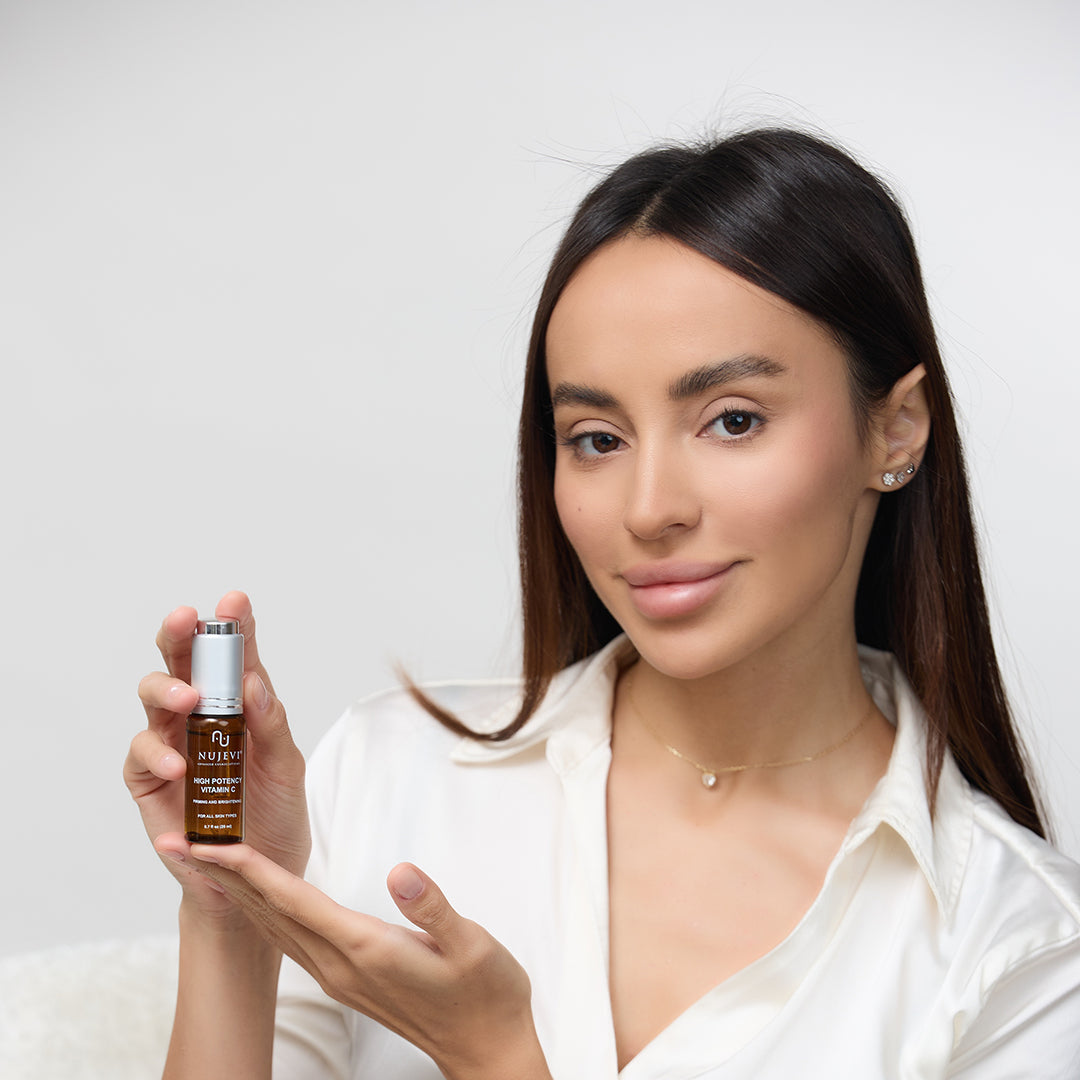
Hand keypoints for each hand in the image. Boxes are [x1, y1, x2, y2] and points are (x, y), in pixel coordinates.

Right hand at [124, 592, 310, 916]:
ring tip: (190, 699)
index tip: (235, 600)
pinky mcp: (149, 779)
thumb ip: (271, 724)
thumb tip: (254, 681)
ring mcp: (172, 743)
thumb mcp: (287, 768)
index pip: (236, 656)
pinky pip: (142, 755)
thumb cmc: (275, 817)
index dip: (234, 624)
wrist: (254, 880)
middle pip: (182, 662)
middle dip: (180, 635)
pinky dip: (158, 754)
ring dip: (167, 689)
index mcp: (241, 704)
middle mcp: (202, 715)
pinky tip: (181, 765)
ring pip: (153, 696)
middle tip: (186, 618)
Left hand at [187, 845, 552, 1079]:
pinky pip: (291, 939)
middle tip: (179, 843)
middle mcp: (340, 965)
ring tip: (205, 863)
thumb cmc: (485, 993)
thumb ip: (433, 909)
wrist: (486, 1049)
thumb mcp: (473, 945)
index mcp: (365, 949)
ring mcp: (340, 976)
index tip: (210, 844)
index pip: (294, 900)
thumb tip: (401, 872)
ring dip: (236, 893)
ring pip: (274, 927)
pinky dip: (264, 911)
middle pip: (269, 913)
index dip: (250, 869)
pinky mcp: (347, 979)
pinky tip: (259, 899)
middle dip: (222, 876)